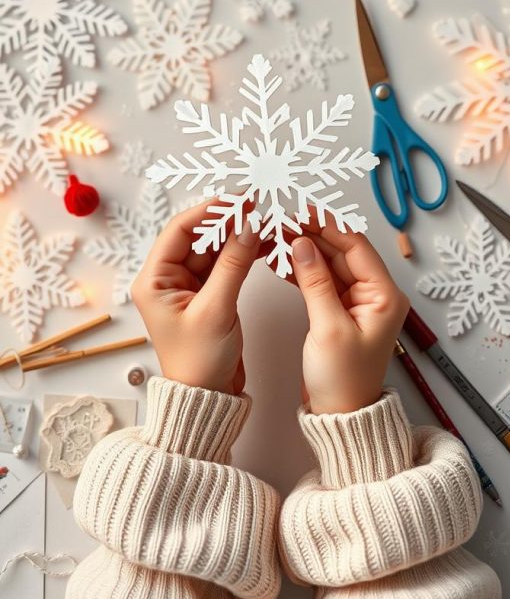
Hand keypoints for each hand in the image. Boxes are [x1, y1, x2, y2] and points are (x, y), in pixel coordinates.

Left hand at [131, 198, 260, 394]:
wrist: (208, 399)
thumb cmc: (199, 362)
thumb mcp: (216, 310)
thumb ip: (233, 265)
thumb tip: (249, 226)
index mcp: (154, 280)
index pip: (179, 230)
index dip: (209, 211)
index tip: (237, 199)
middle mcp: (168, 279)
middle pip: (198, 236)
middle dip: (227, 221)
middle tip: (256, 206)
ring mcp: (189, 287)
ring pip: (215, 249)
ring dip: (238, 236)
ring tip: (265, 222)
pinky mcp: (209, 295)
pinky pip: (225, 264)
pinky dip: (243, 253)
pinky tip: (263, 243)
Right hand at [288, 212, 409, 414]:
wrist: (341, 415)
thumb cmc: (343, 380)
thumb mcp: (328, 328)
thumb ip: (315, 282)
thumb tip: (301, 244)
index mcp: (384, 295)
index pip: (356, 247)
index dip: (329, 226)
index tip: (303, 212)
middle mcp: (375, 294)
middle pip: (342, 252)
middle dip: (313, 236)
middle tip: (283, 222)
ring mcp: (357, 302)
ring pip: (329, 264)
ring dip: (305, 251)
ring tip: (277, 237)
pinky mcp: (340, 311)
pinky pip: (322, 281)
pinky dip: (303, 271)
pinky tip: (282, 261)